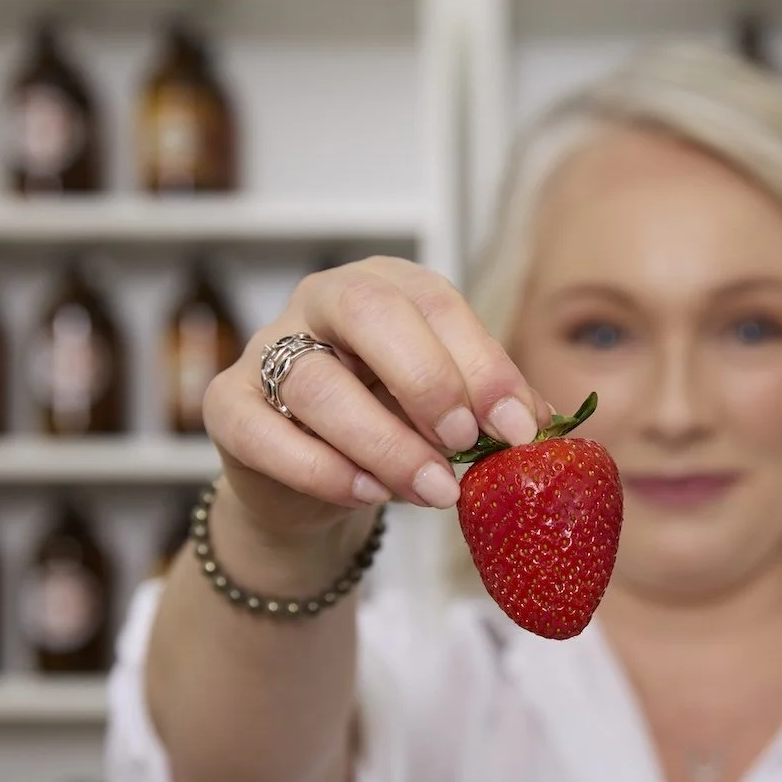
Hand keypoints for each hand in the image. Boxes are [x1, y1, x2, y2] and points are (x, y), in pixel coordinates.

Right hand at [202, 256, 550, 542]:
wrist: (316, 484)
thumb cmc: (394, 428)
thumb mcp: (452, 414)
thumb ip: (495, 412)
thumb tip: (551, 429)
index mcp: (387, 287)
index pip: (435, 302)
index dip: (481, 363)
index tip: (519, 428)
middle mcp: (322, 302)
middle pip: (367, 311)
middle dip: (427, 379)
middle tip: (468, 442)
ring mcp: (267, 350)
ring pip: (317, 381)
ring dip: (384, 442)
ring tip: (434, 490)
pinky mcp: (230, 407)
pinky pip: (264, 431)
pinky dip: (320, 469)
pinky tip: (368, 494)